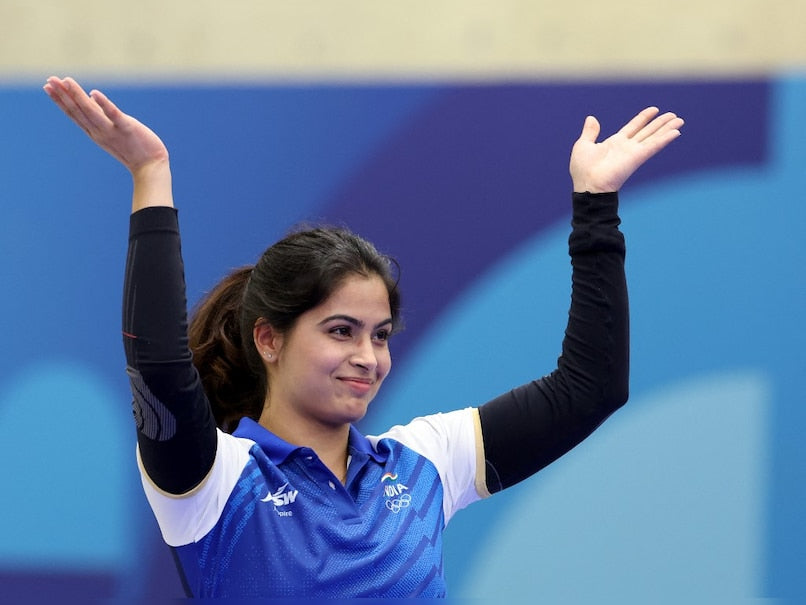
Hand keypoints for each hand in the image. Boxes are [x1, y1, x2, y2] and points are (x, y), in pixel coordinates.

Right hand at [44, 76, 172, 210]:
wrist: (151, 167)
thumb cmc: (134, 149)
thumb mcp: (112, 133)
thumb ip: (102, 118)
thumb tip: (91, 100)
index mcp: (96, 132)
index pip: (74, 114)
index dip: (60, 101)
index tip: (47, 87)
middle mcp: (100, 132)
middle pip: (78, 111)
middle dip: (62, 95)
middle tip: (49, 80)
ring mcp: (112, 131)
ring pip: (91, 111)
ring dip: (77, 95)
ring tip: (66, 81)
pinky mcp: (127, 129)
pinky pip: (114, 115)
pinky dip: (104, 104)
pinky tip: (94, 93)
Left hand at [569, 107, 683, 192]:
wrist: (588, 185)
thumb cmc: (582, 170)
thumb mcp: (583, 145)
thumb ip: (590, 132)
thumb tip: (591, 118)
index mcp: (614, 143)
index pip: (633, 127)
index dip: (643, 118)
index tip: (654, 109)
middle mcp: (626, 147)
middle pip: (647, 132)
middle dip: (660, 123)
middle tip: (673, 115)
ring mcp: (633, 153)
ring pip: (654, 137)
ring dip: (667, 129)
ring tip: (679, 120)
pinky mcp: (637, 158)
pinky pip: (653, 146)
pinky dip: (664, 139)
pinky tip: (676, 132)